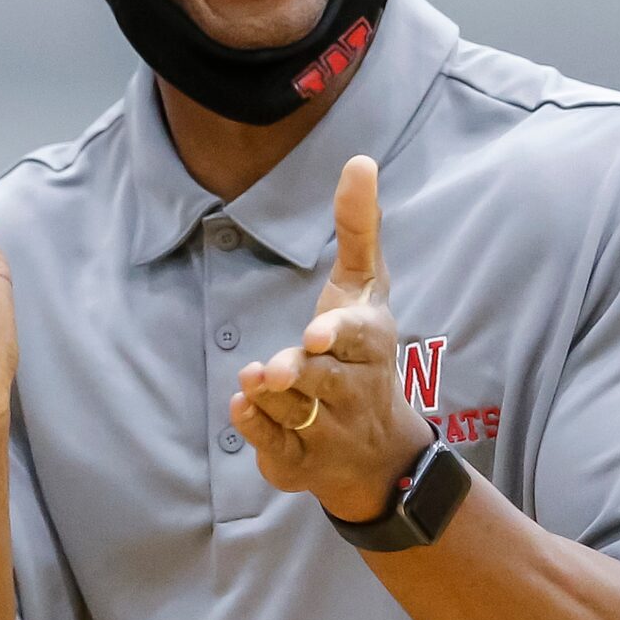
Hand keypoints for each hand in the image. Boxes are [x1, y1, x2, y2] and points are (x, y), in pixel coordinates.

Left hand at [231, 156, 435, 522]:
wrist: (378, 449)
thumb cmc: (361, 350)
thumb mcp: (365, 288)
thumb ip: (359, 228)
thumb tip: (360, 160)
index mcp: (371, 345)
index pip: (359, 339)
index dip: (337, 336)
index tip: (315, 335)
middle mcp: (355, 389)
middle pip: (322, 379)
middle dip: (299, 373)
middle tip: (277, 368)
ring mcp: (329, 428)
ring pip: (294, 410)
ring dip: (271, 397)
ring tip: (256, 380)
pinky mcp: (300, 459)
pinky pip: (276, 446)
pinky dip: (257, 429)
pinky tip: (241, 408)